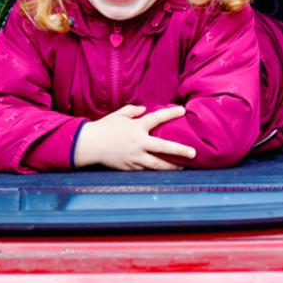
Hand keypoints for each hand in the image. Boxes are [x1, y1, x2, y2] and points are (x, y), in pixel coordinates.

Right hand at [73, 105, 197, 169]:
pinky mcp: (130, 167)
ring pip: (157, 164)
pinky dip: (155, 171)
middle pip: (164, 148)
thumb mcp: (118, 115)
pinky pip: (145, 169)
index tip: (183, 111)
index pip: (157, 118)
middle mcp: (138, 143)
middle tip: (193, 153)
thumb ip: (132, 110)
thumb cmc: (104, 127)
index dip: (171, 114)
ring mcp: (135, 157)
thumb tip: (144, 109)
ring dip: (171, 166)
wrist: (89, 145)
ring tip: (182, 167)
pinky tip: (164, 172)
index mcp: (137, 127)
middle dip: (180, 151)